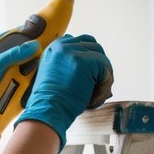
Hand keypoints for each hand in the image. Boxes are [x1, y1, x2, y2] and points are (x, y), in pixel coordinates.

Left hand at [0, 39, 40, 128]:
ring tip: (37, 70)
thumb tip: (33, 46)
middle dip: (30, 54)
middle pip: (20, 52)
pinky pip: (23, 79)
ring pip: (23, 66)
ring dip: (30, 69)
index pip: (10, 36)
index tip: (40, 32)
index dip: (24, 33)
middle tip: (40, 55)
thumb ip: (11, 56)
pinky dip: (28, 80)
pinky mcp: (9, 85)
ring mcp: (5, 73)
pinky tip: (33, 81)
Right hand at [14, 34, 112, 149]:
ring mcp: (72, 51)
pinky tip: (93, 96)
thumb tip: (92, 62)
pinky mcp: (84, 61)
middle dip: (99, 67)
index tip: (87, 78)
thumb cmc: (52, 101)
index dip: (90, 60)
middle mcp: (62, 45)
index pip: (83, 42)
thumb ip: (67, 63)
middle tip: (94, 87)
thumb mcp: (55, 74)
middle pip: (95, 47)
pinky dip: (105, 84)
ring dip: (103, 77)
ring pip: (102, 57)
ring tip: (93, 94)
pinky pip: (106, 68)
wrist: (47, 111)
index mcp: (54, 47)